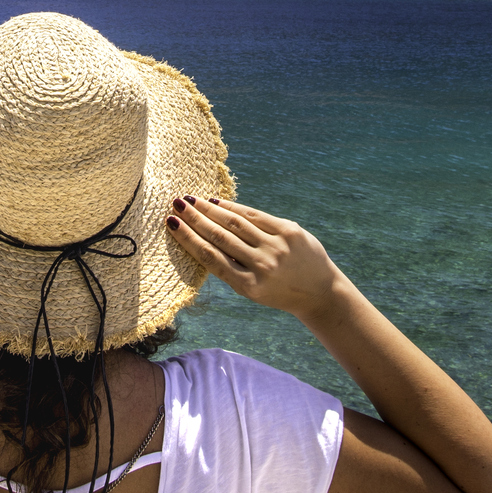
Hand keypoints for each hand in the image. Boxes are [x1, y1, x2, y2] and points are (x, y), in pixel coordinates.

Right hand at [166, 197, 348, 319]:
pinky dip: (234, 208)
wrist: (319, 292)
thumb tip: (200, 237)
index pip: (211, 257)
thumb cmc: (278, 292)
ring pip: (236, 223)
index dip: (188, 239)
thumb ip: (230, 267)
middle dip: (195, 219)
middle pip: (220, 237)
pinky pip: (256, 216)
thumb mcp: (251, 290)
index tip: (171, 224)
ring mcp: (277, 247)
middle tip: (176, 205)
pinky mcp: (290, 231)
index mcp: (248, 286)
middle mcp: (262, 266)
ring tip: (191, 200)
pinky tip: (217, 201)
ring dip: (210, 209)